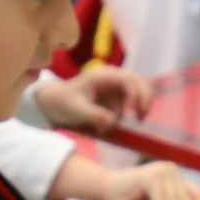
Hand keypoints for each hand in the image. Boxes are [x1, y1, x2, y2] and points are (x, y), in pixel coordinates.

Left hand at [34, 66, 154, 133]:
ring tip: (136, 120)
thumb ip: (95, 115)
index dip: (136, 94)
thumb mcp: (77, 110)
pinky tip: (118, 122)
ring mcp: (115, 87)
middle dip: (145, 97)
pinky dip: (130, 112)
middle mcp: (113, 78)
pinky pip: (130, 102)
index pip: (128, 80)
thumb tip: (112, 123)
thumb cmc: (64, 102)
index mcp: (104, 76)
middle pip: (139, 81)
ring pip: (138, 91)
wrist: (54, 102)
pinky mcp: (115, 97)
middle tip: (142, 116)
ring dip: (139, 105)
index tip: (134, 111)